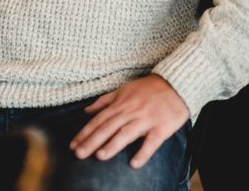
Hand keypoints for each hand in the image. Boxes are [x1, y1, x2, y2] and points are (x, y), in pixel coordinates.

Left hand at [70, 75, 189, 168]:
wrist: (176, 84)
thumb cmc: (148, 89)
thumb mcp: (124, 89)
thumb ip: (104, 101)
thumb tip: (86, 111)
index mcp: (121, 103)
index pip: (99, 120)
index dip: (85, 132)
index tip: (73, 145)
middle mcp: (131, 111)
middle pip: (108, 127)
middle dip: (92, 141)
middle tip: (79, 154)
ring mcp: (146, 119)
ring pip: (126, 132)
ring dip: (113, 144)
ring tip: (100, 156)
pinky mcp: (161, 127)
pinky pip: (151, 141)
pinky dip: (143, 152)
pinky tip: (134, 163)